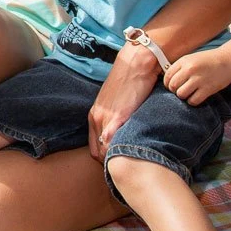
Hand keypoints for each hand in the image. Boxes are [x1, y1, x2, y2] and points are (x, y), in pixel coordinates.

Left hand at [89, 45, 158, 160]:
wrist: (136, 63)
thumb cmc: (130, 80)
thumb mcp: (116, 101)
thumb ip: (116, 116)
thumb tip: (124, 131)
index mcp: (94, 114)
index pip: (93, 147)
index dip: (105, 157)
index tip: (117, 162)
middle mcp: (96, 117)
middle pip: (97, 152)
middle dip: (110, 162)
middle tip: (125, 167)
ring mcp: (105, 118)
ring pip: (104, 151)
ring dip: (115, 159)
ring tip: (131, 164)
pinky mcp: (118, 116)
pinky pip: (112, 142)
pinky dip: (120, 152)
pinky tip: (132, 155)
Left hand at [164, 48, 230, 103]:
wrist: (229, 59)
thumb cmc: (209, 60)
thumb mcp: (191, 59)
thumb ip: (180, 68)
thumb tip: (168, 81)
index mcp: (183, 61)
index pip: (167, 76)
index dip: (167, 83)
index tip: (172, 86)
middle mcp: (189, 70)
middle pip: (172, 86)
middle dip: (174, 90)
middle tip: (181, 90)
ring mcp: (199, 79)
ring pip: (181, 94)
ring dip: (183, 96)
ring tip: (189, 93)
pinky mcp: (208, 89)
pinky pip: (193, 100)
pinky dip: (192, 101)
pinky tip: (196, 97)